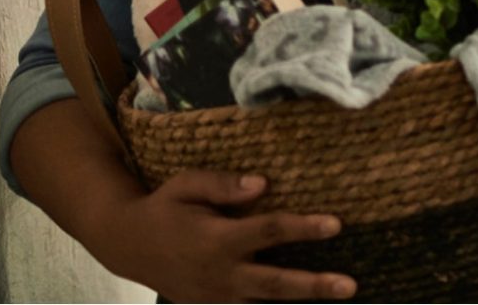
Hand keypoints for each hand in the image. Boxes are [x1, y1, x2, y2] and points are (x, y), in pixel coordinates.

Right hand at [95, 170, 355, 302]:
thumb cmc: (164, 208)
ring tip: (338, 296)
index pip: (268, 232)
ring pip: (267, 301)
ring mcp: (217, 296)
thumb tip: (264, 184)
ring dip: (302, 301)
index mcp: (216, 240)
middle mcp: (220, 274)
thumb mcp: (186, 185)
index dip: (303, 228)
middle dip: (314, 285)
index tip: (335, 224)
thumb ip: (224, 185)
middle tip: (349, 286)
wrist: (128, 245)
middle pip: (276, 282)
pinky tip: (304, 303)